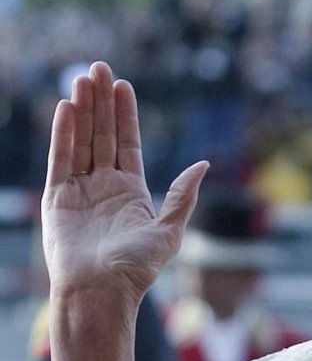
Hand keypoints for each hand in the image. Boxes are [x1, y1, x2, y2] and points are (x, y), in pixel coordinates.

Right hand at [42, 61, 208, 301]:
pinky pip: (61, 159)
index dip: (125, 115)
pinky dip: (63, 133)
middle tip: (100, 67)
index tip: (123, 86)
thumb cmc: (136, 269)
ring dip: (82, 110)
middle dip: (101, 102)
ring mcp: (79, 191)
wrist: (100, 293)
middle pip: (101, 135)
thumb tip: (203, 164)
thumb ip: (183, 196)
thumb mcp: (168, 231)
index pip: (127, 144)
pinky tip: (67, 107)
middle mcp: (103, 188)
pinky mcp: (57, 198)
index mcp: (131, 193)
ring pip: (80, 141)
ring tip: (83, 78)